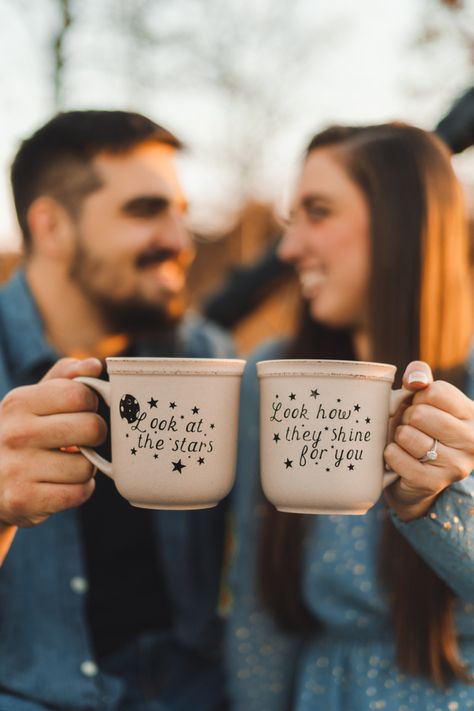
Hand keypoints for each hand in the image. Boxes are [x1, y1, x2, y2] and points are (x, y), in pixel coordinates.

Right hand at [0, 358, 106, 527]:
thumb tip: (93, 365)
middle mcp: (15, 433)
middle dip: (95, 435)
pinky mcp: (24, 499)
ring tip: (67, 464)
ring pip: (87, 465)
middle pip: (91, 428)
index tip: (81, 411)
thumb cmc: (20, 433)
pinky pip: (79, 492)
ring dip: (85, 467)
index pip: (80, 395)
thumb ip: (65, 378)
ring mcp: (17, 468)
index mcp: (19, 402)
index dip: (91, 404)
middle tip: (82, 439)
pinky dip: (79, 490)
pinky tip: (64, 483)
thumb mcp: (32, 401)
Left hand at [384, 360, 473, 520]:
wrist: (418, 477)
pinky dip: (390, 454)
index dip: (418, 397)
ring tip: (407, 443)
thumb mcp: (425, 398)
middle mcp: (471, 440)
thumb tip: (414, 380)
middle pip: (420, 413)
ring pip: (407, 435)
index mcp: (471, 414)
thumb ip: (420, 376)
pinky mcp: (432, 482)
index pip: (435, 391)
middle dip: (406, 418)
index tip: (421, 407)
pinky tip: (399, 457)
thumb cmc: (422, 427)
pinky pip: (396, 457)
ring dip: (398, 436)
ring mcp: (455, 464)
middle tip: (412, 427)